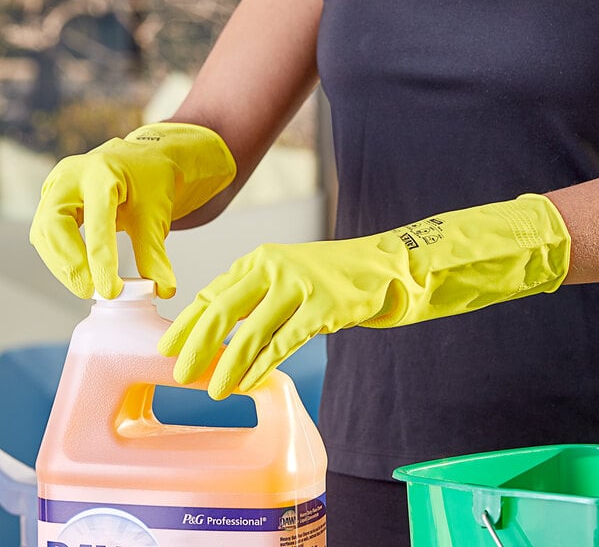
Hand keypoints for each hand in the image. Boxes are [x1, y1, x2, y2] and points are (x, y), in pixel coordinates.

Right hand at [29, 123, 235, 298]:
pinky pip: (46, 234)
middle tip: (91, 291)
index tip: (111, 291)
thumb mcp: (156, 217)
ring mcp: (57, 185)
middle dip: (71, 265)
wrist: (143, 160)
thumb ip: (156, 255)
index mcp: (104, 174)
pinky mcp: (51, 199)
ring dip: (62, 266)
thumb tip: (164, 291)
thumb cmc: (150, 183)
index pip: (98, 222)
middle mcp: (73, 175)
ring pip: (44, 232)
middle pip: (55, 225)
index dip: (101, 261)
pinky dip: (60, 258)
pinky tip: (79, 274)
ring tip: (88, 288)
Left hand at [158, 193, 569, 399]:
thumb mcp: (281, 276)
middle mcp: (272, 266)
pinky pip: (285, 341)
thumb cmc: (323, 276)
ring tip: (214, 390)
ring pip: (252, 330)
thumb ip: (250, 297)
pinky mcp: (323, 306)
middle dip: (197, 345)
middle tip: (178, 373)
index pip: (211, 292)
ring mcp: (299, 285)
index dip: (186, 323)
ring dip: (229, 364)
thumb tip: (212, 332)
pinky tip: (250, 382)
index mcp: (257, 259)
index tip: (167, 347)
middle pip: (222, 309)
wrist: (379, 266)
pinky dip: (264, 364)